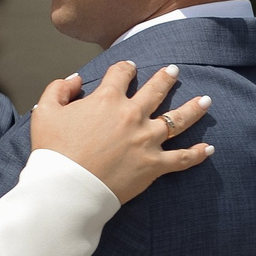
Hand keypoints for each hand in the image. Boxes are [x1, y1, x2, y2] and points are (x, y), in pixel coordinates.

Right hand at [30, 62, 212, 203]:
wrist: (67, 188)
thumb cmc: (53, 151)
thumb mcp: (46, 112)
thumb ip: (59, 89)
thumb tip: (75, 80)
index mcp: (107, 100)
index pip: (120, 74)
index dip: (124, 68)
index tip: (128, 67)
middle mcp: (132, 115)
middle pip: (156, 90)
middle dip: (166, 78)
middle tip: (174, 71)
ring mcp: (146, 140)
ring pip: (177, 120)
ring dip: (193, 108)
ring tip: (205, 100)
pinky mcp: (153, 165)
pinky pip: (181, 159)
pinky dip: (197, 154)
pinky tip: (209, 148)